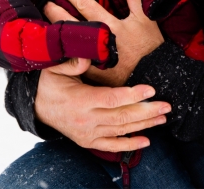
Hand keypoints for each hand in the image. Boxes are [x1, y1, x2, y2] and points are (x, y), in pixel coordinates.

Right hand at [34, 57, 170, 151]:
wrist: (36, 106)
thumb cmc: (50, 83)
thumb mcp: (56, 68)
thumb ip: (73, 62)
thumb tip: (89, 58)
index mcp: (80, 101)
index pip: (111, 99)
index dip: (132, 95)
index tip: (152, 89)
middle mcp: (85, 120)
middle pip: (121, 117)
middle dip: (147, 111)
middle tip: (167, 105)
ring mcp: (87, 133)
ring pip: (120, 131)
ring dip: (144, 125)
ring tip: (163, 118)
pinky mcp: (88, 141)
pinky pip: (111, 146)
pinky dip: (129, 145)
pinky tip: (146, 141)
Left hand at [44, 0, 163, 86]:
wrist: (154, 68)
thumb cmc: (148, 41)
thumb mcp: (144, 15)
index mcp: (110, 26)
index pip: (87, 7)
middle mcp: (99, 42)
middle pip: (72, 25)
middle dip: (57, 13)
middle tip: (46, 4)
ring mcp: (94, 59)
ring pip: (68, 44)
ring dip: (56, 33)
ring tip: (45, 23)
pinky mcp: (92, 73)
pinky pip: (72, 63)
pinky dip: (62, 54)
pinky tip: (52, 48)